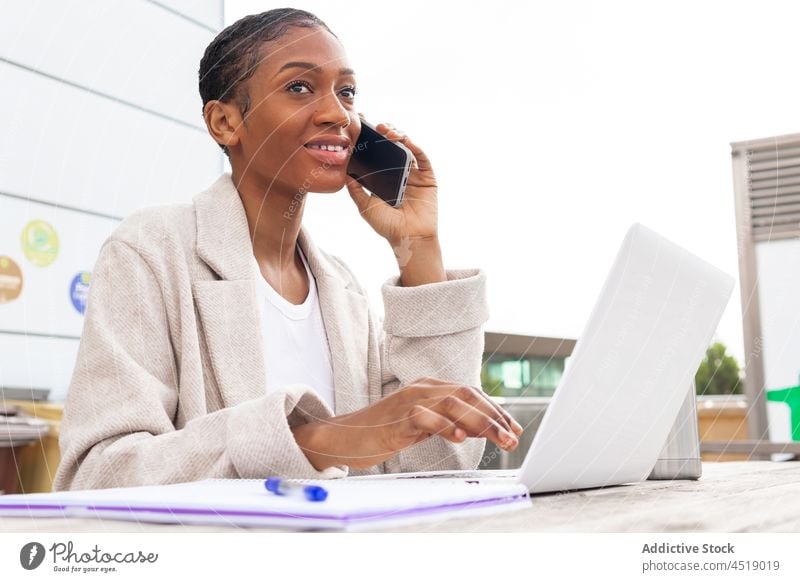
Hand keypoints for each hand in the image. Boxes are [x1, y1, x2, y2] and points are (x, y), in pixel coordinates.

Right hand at [292, 377, 524, 470]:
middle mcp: (422, 389)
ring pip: (453, 402)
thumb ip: (446, 422)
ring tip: (499, 439)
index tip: (514, 428)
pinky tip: (460, 437)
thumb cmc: (382, 432)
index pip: (471, 393)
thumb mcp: (420, 425)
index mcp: (429, 387)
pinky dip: (445, 426)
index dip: (496, 410)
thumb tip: (479, 429)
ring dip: (480, 421)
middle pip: (467, 394)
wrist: (344, 436)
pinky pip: (424, 417)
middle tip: (513, 437)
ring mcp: (408, 401)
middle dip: (495, 416)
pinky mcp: (396, 419)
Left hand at [345, 116, 438, 247]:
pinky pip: (421, 157)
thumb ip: (355, 189)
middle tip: (373, 125)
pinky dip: (413, 145)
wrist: (407, 238)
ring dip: (397, 134)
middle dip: (383, 132)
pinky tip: (403, 139)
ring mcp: (414, 174)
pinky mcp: (427, 177)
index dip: (370, 138)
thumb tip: (343, 172)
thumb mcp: (364, 205)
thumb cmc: (387, 226)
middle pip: (392, 146)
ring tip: (386, 130)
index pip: (377, 153)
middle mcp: (399, 172)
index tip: (360, 124)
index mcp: (384, 178)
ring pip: (407, 147)